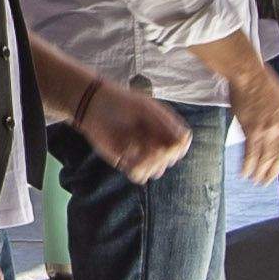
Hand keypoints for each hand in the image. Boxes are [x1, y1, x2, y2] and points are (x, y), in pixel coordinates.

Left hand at [69, 77, 190, 181]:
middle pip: (170, 160)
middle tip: (145, 143)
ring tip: (132, 146)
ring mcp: (142, 154)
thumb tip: (184, 142)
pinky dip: (135, 169)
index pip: (182, 145)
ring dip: (146, 162)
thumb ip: (166, 124)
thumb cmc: (122, 103)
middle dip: (159, 155)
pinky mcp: (127, 163)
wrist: (94, 107)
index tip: (168, 144)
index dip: (177, 148)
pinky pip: (139, 176)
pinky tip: (125, 154)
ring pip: (156, 171)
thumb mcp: (147, 109)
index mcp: (165, 128)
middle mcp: (156, 142)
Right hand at [223, 61, 278, 184]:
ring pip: (265, 157)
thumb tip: (276, 132)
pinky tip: (244, 171)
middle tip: (265, 181)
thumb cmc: (261, 82)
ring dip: (259, 172)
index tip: (278, 168)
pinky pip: (251, 153)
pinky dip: (248, 165)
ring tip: (254, 180)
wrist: (248, 73)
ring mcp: (268, 129)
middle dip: (272, 171)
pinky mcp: (253, 130)